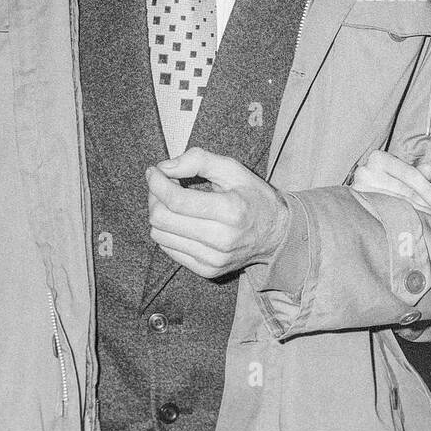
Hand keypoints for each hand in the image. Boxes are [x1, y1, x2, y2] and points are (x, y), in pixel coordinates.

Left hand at [146, 147, 288, 278]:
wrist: (276, 234)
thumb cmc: (253, 197)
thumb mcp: (234, 169)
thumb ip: (199, 160)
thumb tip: (165, 167)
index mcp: (231, 211)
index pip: (176, 201)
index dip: (158, 183)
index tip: (154, 171)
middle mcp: (222, 239)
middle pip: (162, 220)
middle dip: (155, 197)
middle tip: (164, 185)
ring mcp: (213, 259)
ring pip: (160, 236)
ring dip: (159, 214)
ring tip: (174, 203)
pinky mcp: (207, 270)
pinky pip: (169, 250)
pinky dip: (169, 231)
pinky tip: (183, 220)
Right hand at [352, 150, 430, 221]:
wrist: (353, 199)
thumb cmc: (384, 181)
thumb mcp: (401, 174)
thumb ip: (417, 173)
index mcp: (379, 158)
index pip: (408, 174)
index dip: (426, 189)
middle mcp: (365, 172)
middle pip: (401, 192)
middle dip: (425, 206)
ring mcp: (357, 191)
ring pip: (393, 207)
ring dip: (415, 217)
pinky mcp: (355, 207)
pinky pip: (382, 217)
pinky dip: (398, 223)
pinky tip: (412, 229)